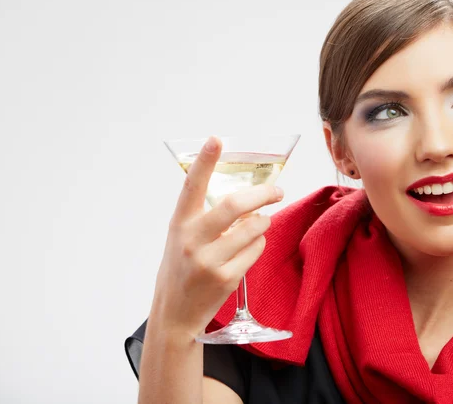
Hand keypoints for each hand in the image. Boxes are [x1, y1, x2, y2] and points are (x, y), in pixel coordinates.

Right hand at [150, 136, 283, 337]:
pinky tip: (250, 247)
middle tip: (277, 191)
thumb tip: (243, 198)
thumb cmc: (180, 269)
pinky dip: (259, 243)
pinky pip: (256, 250)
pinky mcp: (225, 278)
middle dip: (263, 194)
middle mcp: (191, 240)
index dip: (204, 161)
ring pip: (253, 228)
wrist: (174, 313)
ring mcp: (208, 261)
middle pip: (235, 205)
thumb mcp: (181, 238)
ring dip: (263, 221)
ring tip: (260, 222)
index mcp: (179, 223)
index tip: (216, 139)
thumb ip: (203, 217)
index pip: (192, 186)